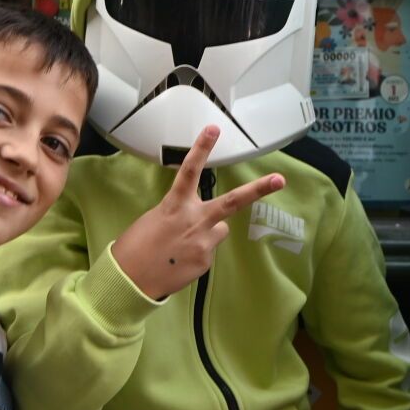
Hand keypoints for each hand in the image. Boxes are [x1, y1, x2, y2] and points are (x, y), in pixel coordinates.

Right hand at [110, 126, 284, 300]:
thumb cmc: (134, 248)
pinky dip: (198, 254)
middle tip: (280, 179)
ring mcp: (203, 242)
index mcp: (174, 205)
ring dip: (208, 233)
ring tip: (183, 246)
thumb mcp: (154, 220)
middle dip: (258, 189)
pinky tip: (180, 261)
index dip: (201, 148)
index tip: (214, 129)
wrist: (129, 281)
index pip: (190, 170)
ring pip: (220, 229)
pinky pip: (209, 251)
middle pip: (232, 201)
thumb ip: (179, 213)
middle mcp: (194, 220)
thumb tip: (195, 220)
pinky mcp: (206, 261)